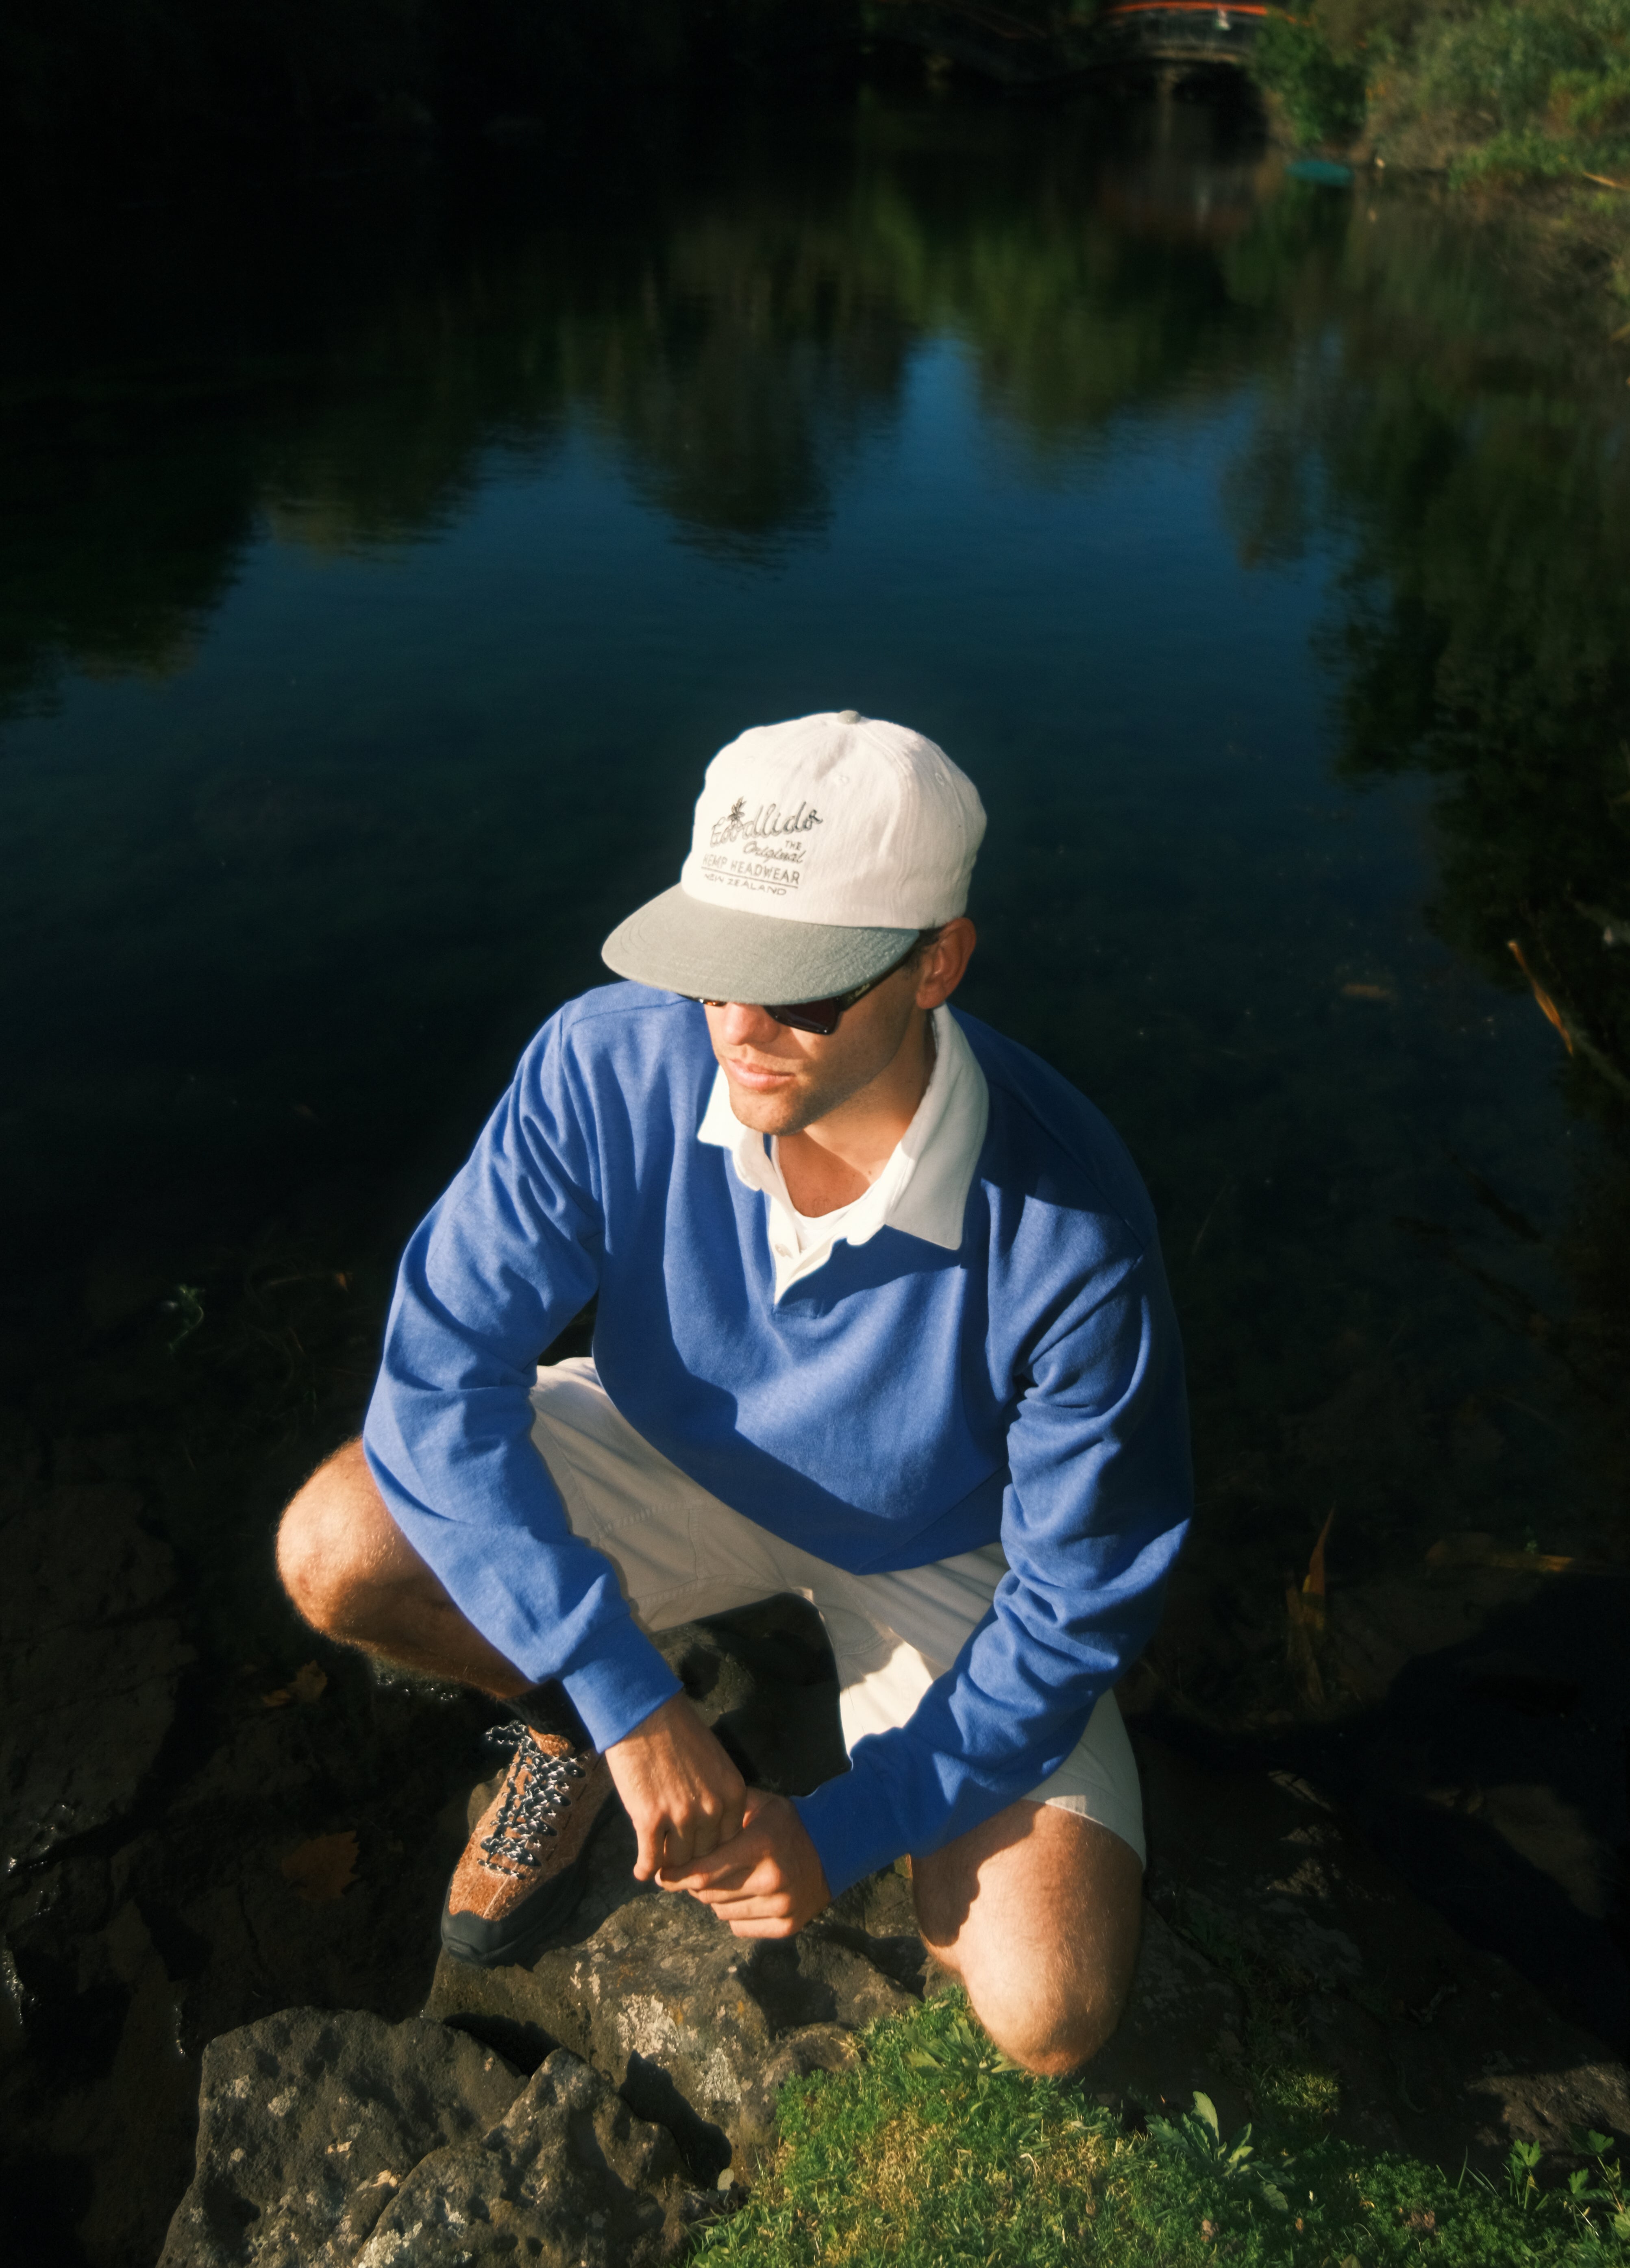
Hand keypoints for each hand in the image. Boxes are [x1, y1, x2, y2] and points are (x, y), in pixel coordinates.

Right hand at [604, 1692, 747, 1879]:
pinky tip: (641, 1871)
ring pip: (678, 1860)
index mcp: (733, 1793)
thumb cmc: (678, 1733)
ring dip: (668, 1867)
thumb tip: (708, 1831)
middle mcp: (712, 1808)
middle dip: (691, 1861)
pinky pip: (651, 1858)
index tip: (700, 1856)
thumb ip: (717, 1797)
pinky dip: (645, 1869)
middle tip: (679, 1869)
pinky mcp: (650, 1819)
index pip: (729, 1841)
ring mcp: (681, 1816)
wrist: (644, 1714)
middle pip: (705, 1854)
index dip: (712, 1851)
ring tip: (659, 1870)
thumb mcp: (715, 1764)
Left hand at [657, 1789, 830, 1938]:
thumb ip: (722, 1812)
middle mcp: (772, 1878)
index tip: (660, 1876)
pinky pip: (739, 1927)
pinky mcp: (788, 1926)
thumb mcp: (758, 1805)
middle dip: (695, 1884)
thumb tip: (678, 1825)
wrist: (832, 1849)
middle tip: (697, 1871)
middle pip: (709, 1895)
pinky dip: (734, 1914)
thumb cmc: (784, 1824)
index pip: (705, 1872)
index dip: (676, 1877)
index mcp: (761, 1844)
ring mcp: (782, 1905)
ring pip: (721, 1912)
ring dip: (715, 1898)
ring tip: (728, 1879)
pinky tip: (746, 1895)